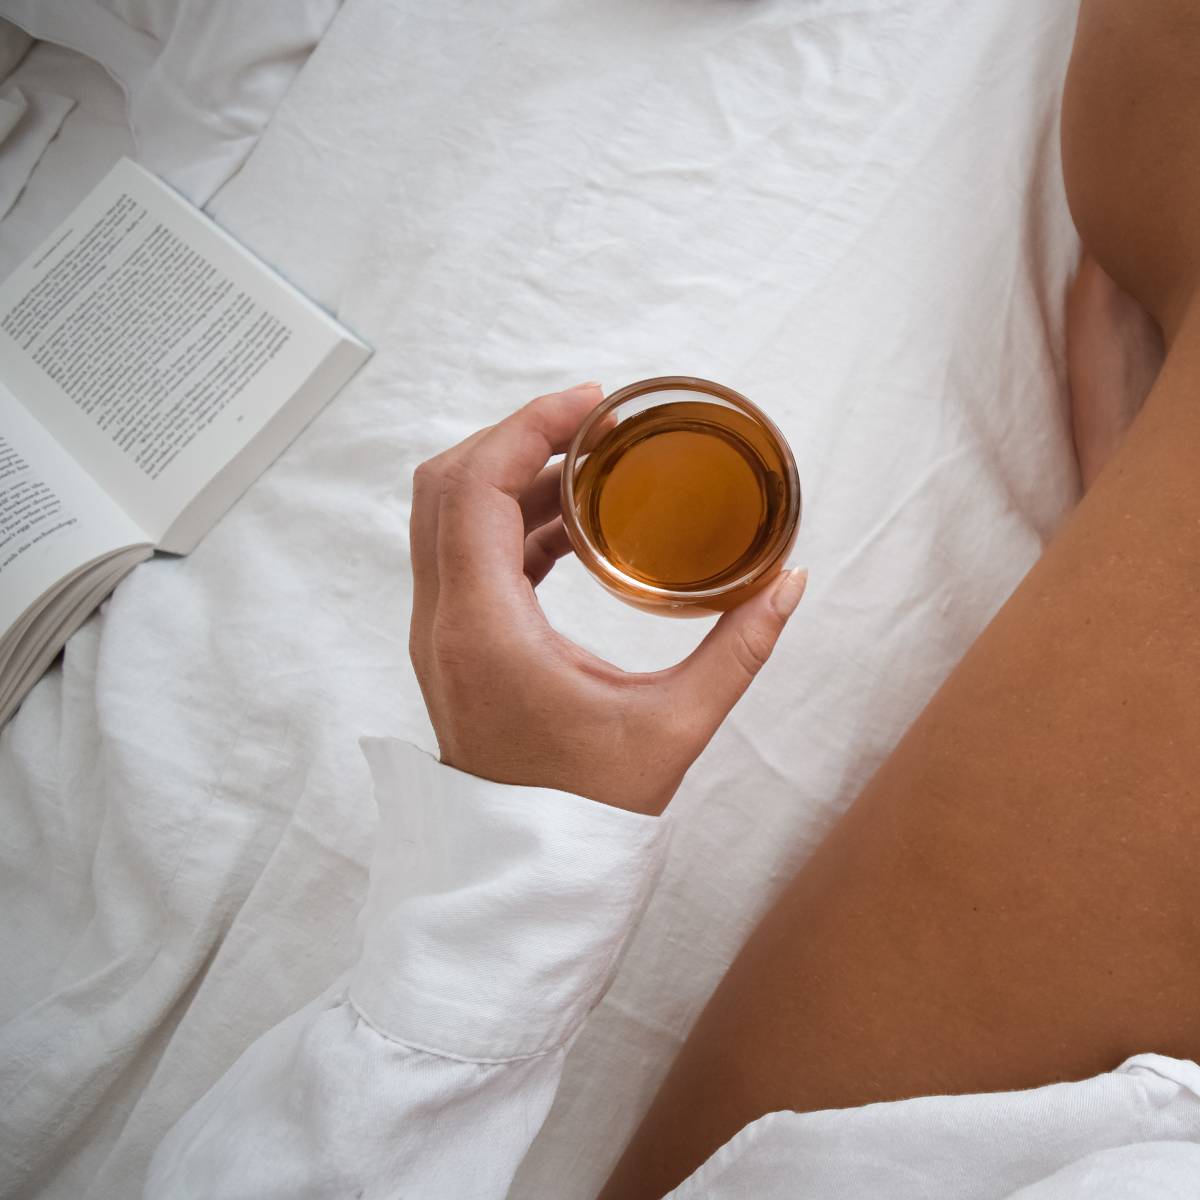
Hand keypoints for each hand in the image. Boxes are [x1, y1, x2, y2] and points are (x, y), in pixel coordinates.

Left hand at [408, 383, 806, 814]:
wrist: (525, 874)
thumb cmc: (587, 812)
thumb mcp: (674, 728)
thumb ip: (738, 651)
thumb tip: (789, 583)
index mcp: (484, 630)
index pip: (476, 490)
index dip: (527, 427)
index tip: (591, 406)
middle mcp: (444, 622)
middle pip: (448, 486)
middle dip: (516, 439)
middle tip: (592, 427)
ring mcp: (440, 635)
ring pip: (449, 518)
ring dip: (513, 480)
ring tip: (592, 472)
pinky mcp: (455, 646)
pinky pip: (466, 556)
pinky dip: (511, 524)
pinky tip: (573, 528)